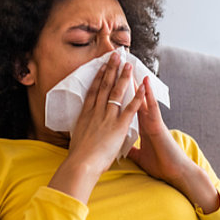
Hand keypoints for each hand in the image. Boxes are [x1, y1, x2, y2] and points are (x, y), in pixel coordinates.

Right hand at [49, 54, 141, 202]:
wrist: (81, 164)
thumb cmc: (78, 157)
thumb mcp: (77, 139)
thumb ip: (82, 132)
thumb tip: (80, 133)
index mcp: (86, 115)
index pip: (93, 92)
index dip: (98, 77)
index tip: (101, 66)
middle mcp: (96, 112)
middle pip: (104, 86)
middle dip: (110, 69)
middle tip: (115, 56)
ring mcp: (107, 117)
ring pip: (116, 92)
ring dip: (123, 77)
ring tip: (128, 64)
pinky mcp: (119, 126)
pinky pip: (130, 108)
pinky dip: (137, 96)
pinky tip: (141, 86)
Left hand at [127, 75, 191, 182]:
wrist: (176, 173)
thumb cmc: (161, 165)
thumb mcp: (141, 156)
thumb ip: (132, 150)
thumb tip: (123, 149)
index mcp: (142, 127)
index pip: (128, 106)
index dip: (120, 94)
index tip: (112, 81)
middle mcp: (147, 121)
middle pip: (133, 98)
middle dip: (125, 83)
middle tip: (117, 66)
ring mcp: (153, 121)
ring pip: (142, 98)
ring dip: (136, 82)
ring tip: (129, 65)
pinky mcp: (158, 125)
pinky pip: (152, 107)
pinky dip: (149, 94)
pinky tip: (145, 81)